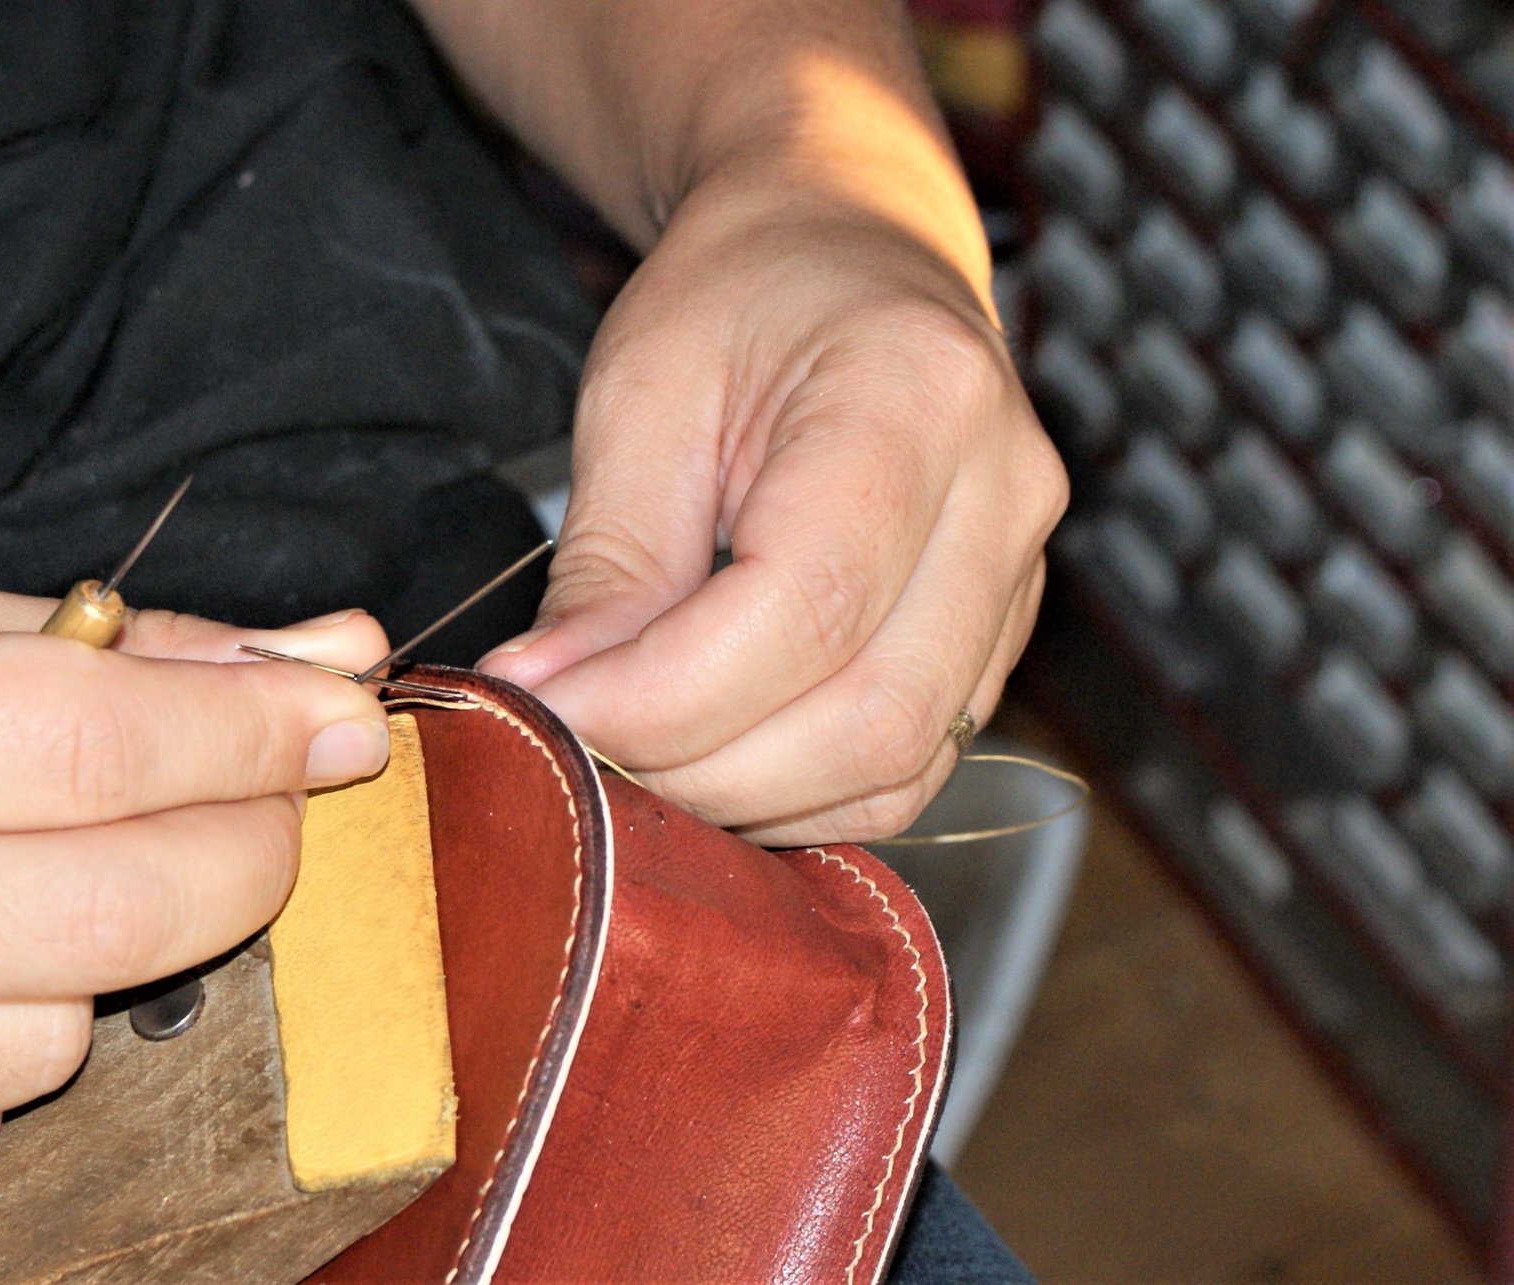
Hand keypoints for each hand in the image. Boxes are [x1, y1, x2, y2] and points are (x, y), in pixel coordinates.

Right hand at [0, 580, 389, 1220]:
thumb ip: (123, 653)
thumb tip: (332, 662)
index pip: (104, 748)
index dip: (256, 731)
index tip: (342, 717)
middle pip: (129, 908)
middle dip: (249, 844)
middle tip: (268, 796)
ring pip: (71, 1033)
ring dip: (102, 954)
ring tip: (5, 884)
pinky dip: (2, 1048)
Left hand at [481, 174, 1067, 843]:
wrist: (849, 249)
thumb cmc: (741, 298)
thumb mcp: (643, 393)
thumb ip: (609, 563)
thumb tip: (550, 706)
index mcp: (917, 395)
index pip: (804, 607)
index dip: (663, 697)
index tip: (544, 715)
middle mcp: (1003, 496)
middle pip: (869, 715)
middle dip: (697, 769)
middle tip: (574, 754)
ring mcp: (1019, 577)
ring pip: (895, 765)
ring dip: (742, 800)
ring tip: (628, 757)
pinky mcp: (995, 637)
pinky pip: (907, 767)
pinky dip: (796, 795)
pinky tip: (704, 759)